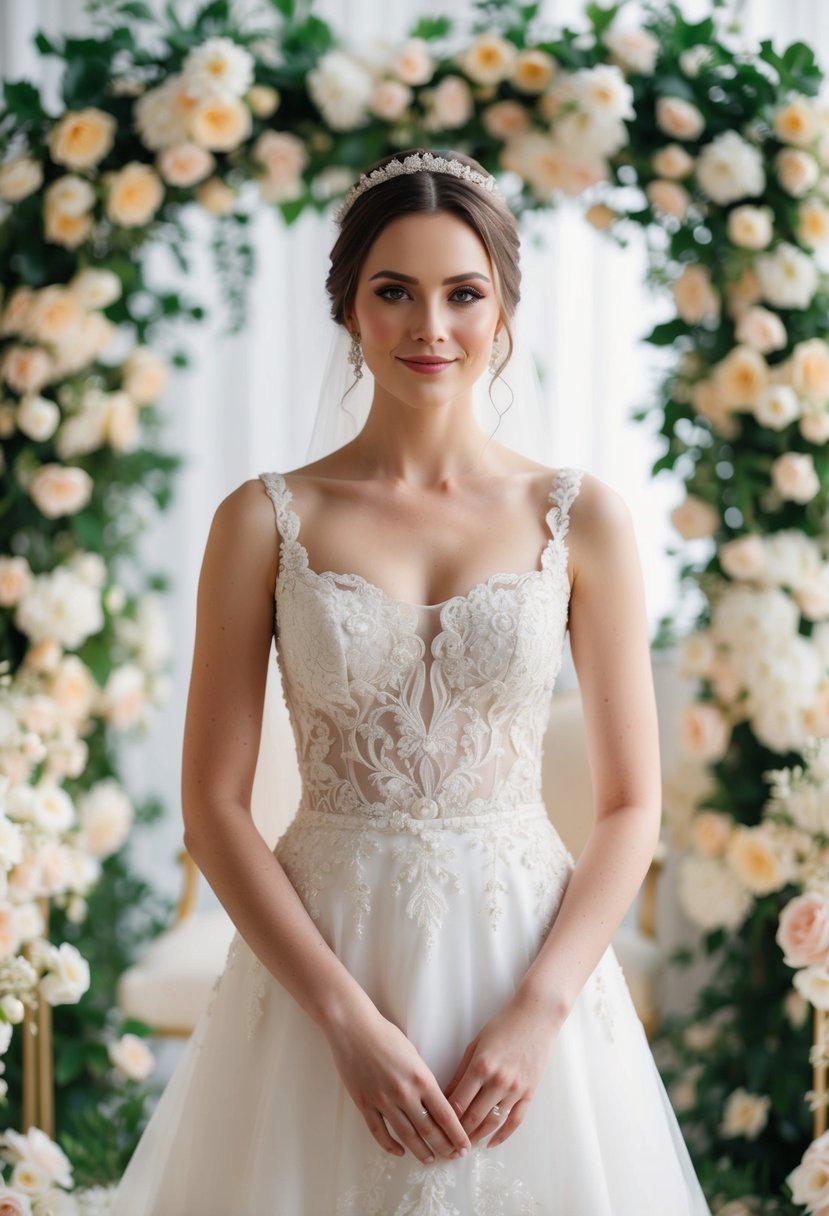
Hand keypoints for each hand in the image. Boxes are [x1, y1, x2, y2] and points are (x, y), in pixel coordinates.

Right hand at [324, 1004, 471, 1164]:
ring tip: (430, 1159)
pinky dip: (390, 1146)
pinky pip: (379, 1132)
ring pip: (406, 1136)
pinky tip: (399, 1152)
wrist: (354, 1028)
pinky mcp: (365, 1104)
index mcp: (421, 1079)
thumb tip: (433, 1101)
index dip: (457, 1134)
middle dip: (444, 1146)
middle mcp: (404, 1094)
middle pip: (429, 1130)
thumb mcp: (413, 1054)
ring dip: (421, 1151)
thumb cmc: (385, 1035)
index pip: (446, 1115)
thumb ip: (423, 1079)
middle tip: (453, 1156)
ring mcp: (383, 1101)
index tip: (465, 1145)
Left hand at [443, 993, 562, 1148]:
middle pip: (473, 1117)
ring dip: (478, 1137)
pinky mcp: (529, 1092)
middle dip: (459, 1133)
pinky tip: (492, 1143)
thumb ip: (461, 1071)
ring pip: (493, 1123)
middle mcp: (498, 1081)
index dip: (446, 1119)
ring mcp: (515, 1089)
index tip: (437, 1126)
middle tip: (448, 1143)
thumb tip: (446, 1096)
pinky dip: (502, 1135)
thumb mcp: (476, 1044)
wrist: (536, 1016)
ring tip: (466, 1145)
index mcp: (480, 1066)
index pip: (458, 1102)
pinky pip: (515, 1120)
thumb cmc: (503, 1025)